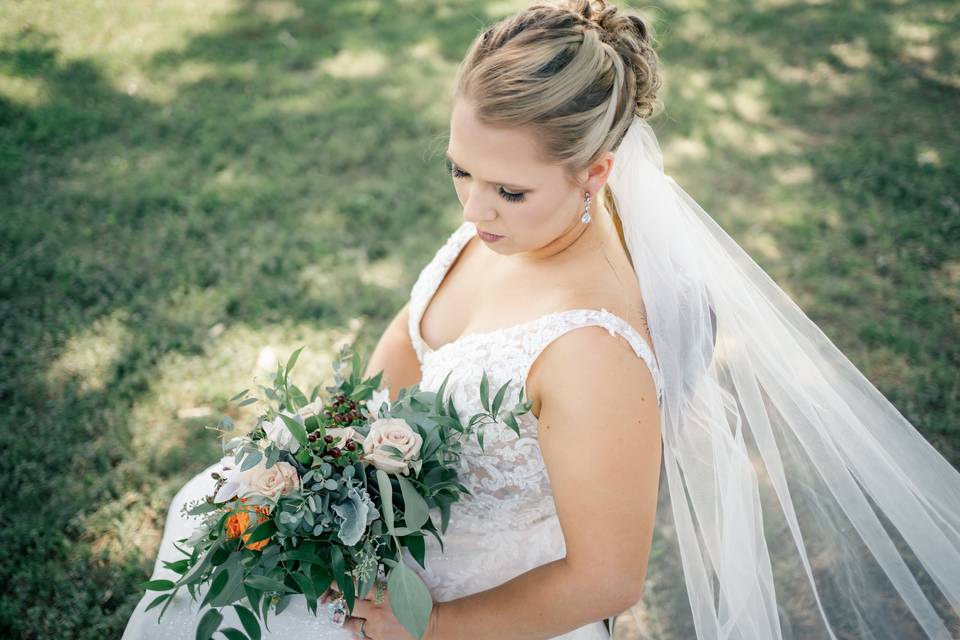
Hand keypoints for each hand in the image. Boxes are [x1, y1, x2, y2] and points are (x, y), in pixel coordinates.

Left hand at [321, 578, 436, 639]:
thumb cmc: (422, 603)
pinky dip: (356, 635)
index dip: (341, 583)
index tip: (332, 581)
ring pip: (351, 625)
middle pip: (348, 606)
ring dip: (345, 620)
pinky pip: (361, 639)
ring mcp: (375, 629)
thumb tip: (390, 565)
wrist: (431, 626)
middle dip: (338, 601)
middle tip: (329, 598)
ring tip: (342, 617)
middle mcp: (374, 612)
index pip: (355, 587)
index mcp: (381, 595)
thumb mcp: (409, 584)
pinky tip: (354, 633)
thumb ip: (395, 578)